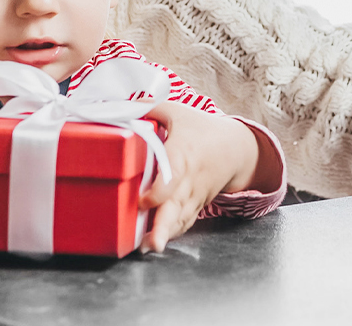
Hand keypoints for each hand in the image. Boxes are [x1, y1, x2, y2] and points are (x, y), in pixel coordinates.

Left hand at [137, 103, 259, 251]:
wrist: (237, 149)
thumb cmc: (202, 129)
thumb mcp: (177, 112)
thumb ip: (147, 107)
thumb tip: (114, 103)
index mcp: (184, 154)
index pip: (173, 175)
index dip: (159, 190)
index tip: (142, 200)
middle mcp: (189, 179)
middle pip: (177, 205)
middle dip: (164, 225)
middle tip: (151, 243)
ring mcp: (193, 196)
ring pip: (180, 218)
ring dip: (166, 234)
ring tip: (149, 248)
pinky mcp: (194, 206)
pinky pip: (184, 222)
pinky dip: (171, 233)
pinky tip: (154, 244)